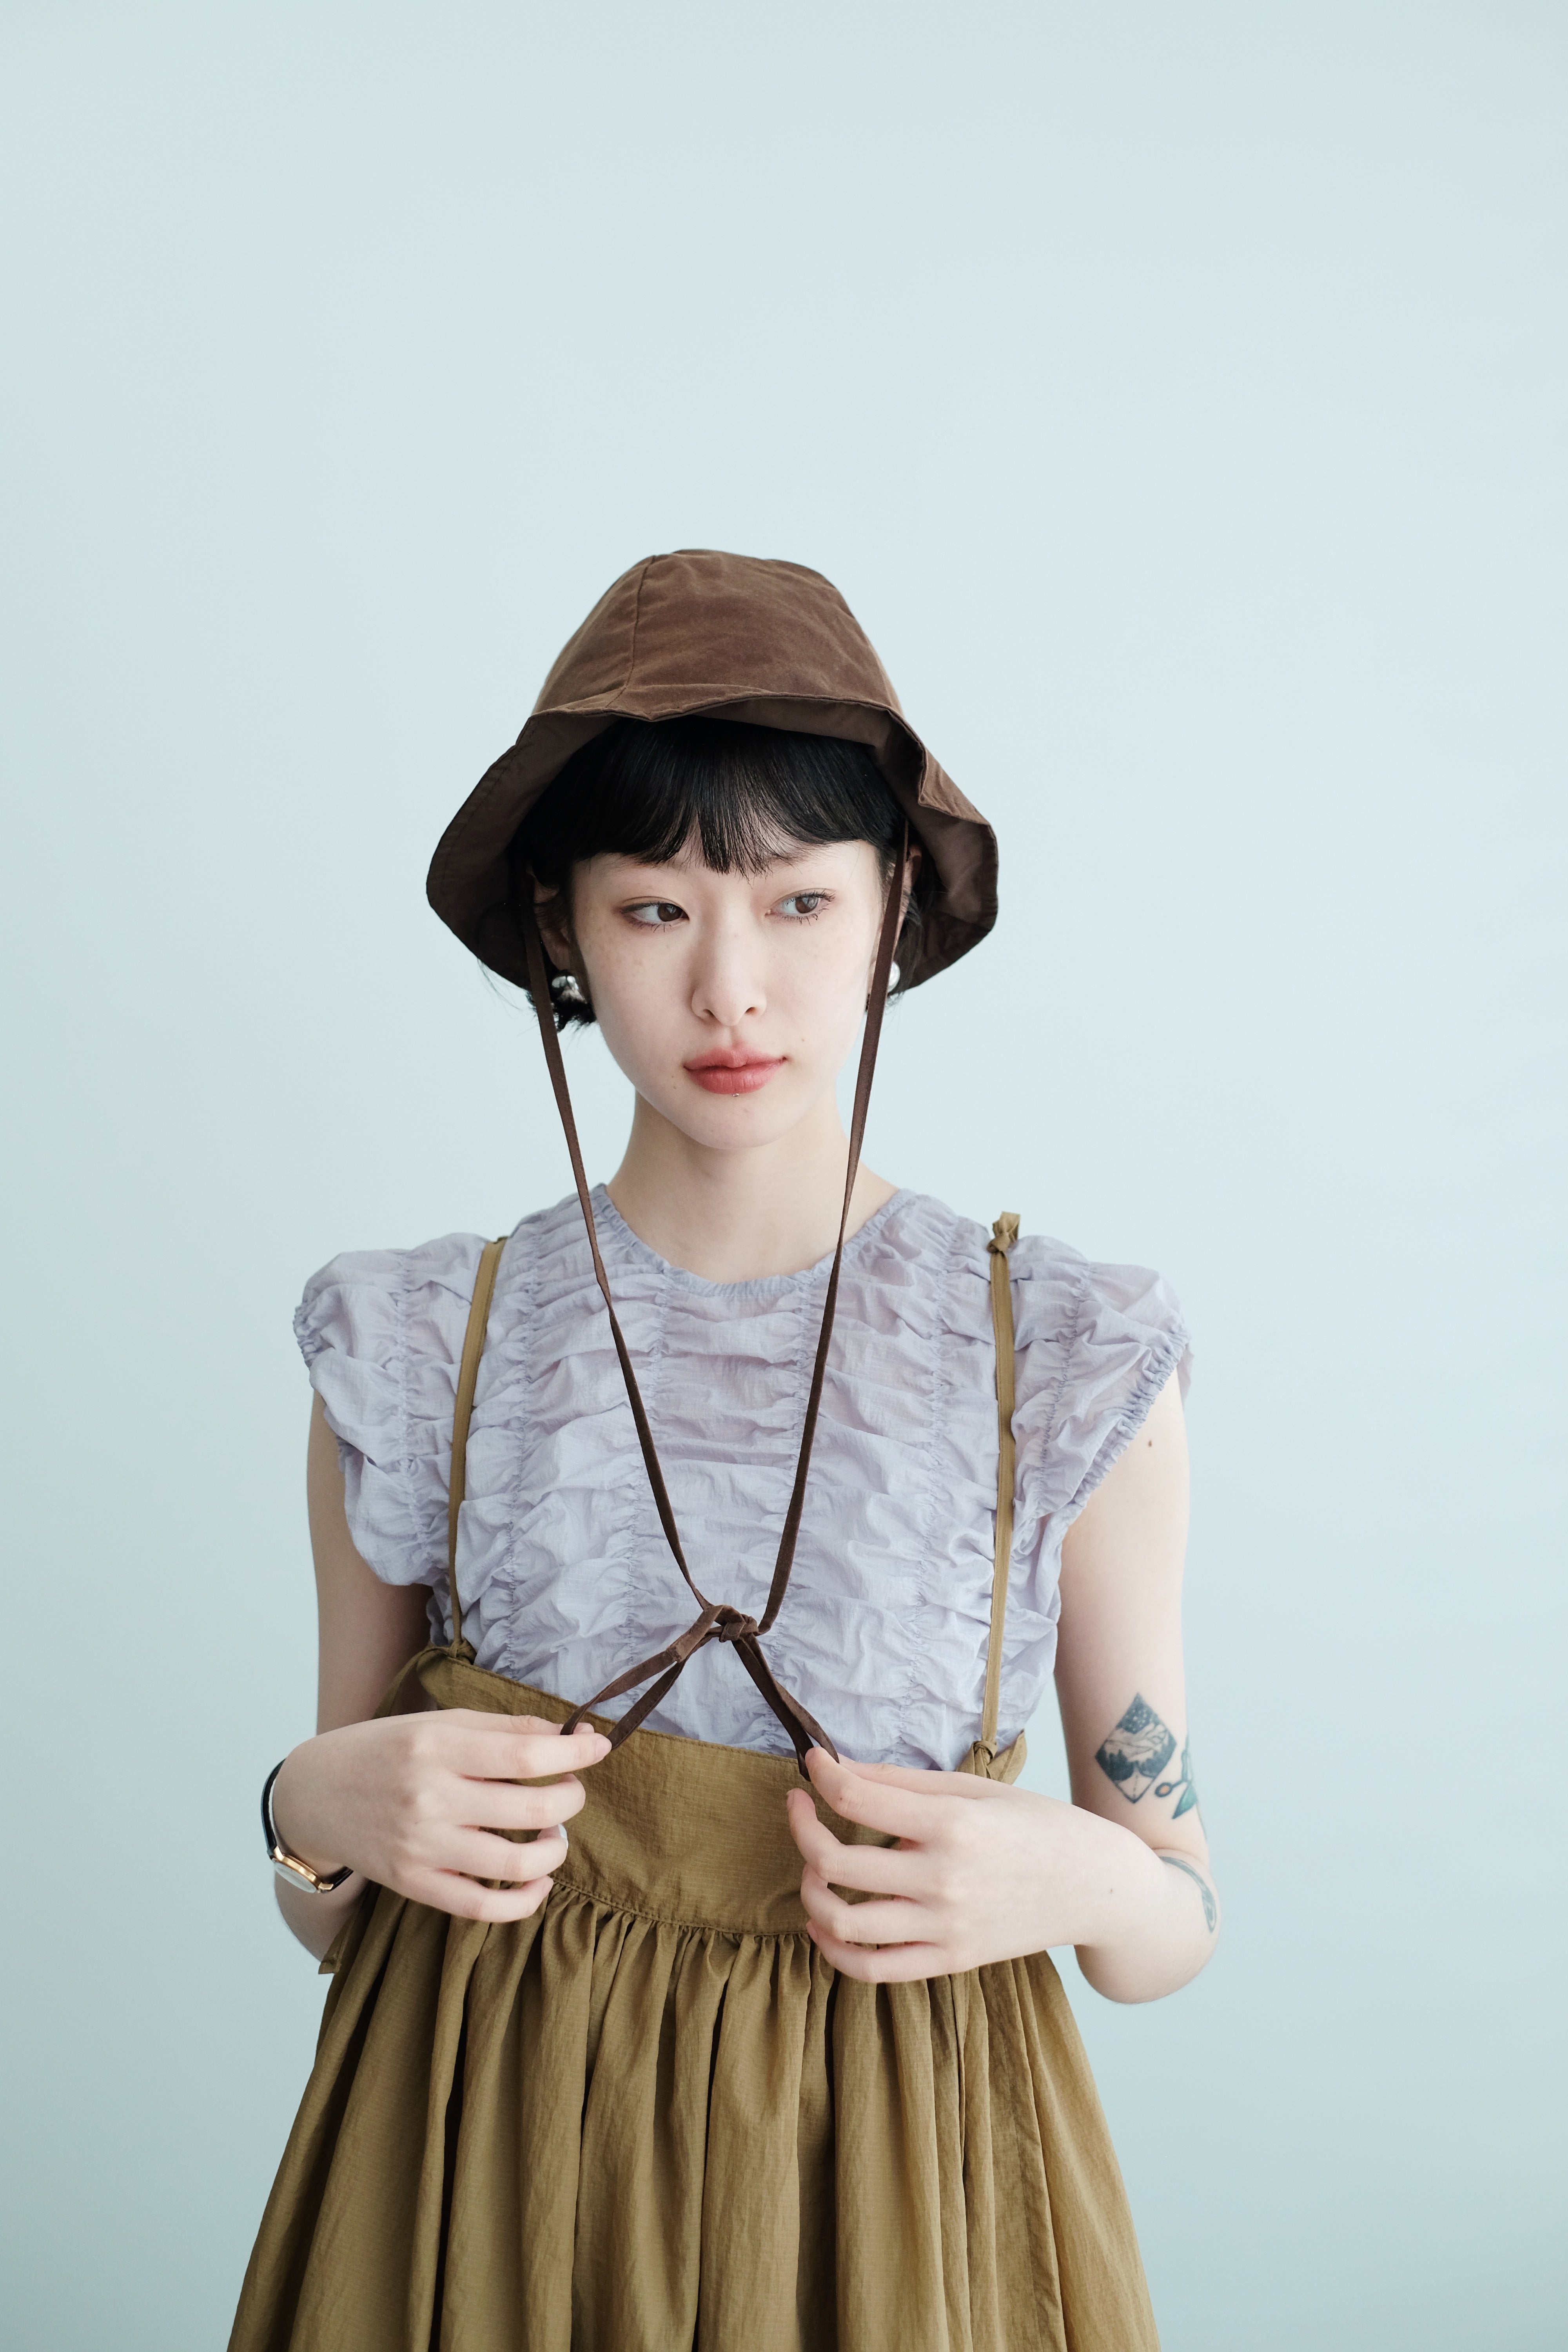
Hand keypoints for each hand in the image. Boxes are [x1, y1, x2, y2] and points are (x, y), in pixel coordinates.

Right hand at [271, 1709, 612, 1924]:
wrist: (315, 1795)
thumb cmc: (386, 1750)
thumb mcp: (439, 1723)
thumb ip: (504, 1729)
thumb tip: (572, 1732)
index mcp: (436, 1746)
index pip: (526, 1752)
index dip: (575, 1750)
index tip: (598, 1745)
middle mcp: (429, 1798)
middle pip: (531, 1807)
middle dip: (570, 1798)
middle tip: (570, 1789)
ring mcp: (421, 1847)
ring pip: (515, 1863)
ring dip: (554, 1849)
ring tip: (553, 1833)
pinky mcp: (413, 1885)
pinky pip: (482, 1907)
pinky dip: (524, 1901)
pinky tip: (537, 1881)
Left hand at [785, 1747, 1131, 1982]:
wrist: (1094, 1884)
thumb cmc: (1036, 1824)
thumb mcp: (976, 1787)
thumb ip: (904, 1781)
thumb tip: (840, 1768)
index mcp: (953, 1824)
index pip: (858, 1798)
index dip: (823, 1775)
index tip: (812, 1763)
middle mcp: (944, 1878)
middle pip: (836, 1862)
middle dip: (803, 1830)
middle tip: (801, 1809)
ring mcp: (945, 1926)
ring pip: (843, 1921)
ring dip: (810, 1892)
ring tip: (814, 1868)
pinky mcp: (950, 1960)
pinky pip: (872, 1969)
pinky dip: (834, 1949)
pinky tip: (825, 1922)